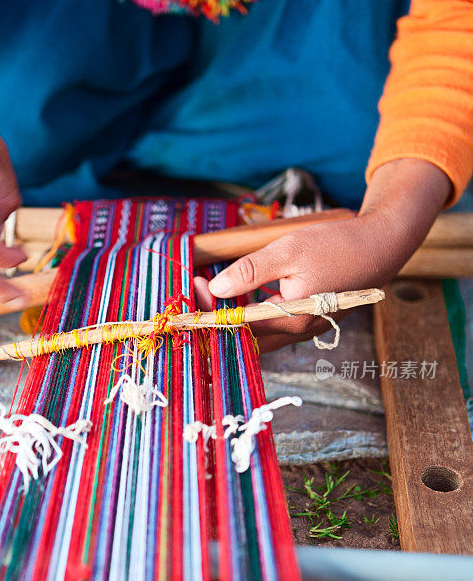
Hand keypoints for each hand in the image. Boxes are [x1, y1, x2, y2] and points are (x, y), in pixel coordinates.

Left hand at [202, 159, 451, 351]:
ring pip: (262, 331)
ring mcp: (307, 327)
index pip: (240, 327)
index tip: (198, 284)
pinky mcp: (313, 317)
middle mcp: (299, 331)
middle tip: (203, 285)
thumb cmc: (338, 245)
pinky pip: (277, 323)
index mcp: (291, 320)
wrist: (383, 245)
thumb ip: (251, 271)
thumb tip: (219, 288)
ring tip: (218, 287)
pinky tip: (248, 291)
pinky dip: (256, 311)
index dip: (213, 310)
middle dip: (221, 314)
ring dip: (237, 314)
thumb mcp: (289, 250)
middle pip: (249, 335)